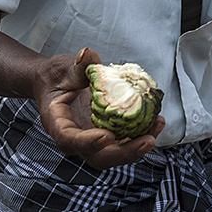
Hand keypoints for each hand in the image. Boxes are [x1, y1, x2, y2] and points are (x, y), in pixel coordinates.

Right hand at [33, 47, 164, 168]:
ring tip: (157, 125)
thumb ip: (76, 66)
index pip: (69, 140)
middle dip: (125, 152)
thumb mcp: (62, 69)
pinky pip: (123, 141)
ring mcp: (92, 139)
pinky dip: (140, 134)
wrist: (55, 83)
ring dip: (138, 146)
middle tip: (147, 140)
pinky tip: (155, 121)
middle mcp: (75, 138)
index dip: (88, 142)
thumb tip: (88, 54)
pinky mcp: (105, 134)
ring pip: (115, 154)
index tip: (107, 136)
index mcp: (57, 124)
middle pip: (99, 157)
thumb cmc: (55, 77)